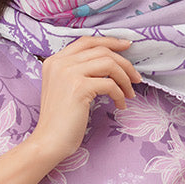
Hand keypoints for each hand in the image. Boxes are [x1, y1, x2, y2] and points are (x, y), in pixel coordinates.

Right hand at [31, 34, 141, 160]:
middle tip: (136, 77)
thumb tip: (109, 65)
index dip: (109, 41)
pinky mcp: (79, 87)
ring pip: (109, 63)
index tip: (126, 46)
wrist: (48, 142)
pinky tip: (120, 105)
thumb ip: (77, 73)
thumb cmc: (59, 122)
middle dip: (124, 62)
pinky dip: (120, 95)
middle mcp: (60, 63)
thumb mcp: (64, 89)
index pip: (86, 41)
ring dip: (125, 78)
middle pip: (101, 50)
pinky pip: (109, 84)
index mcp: (55, 61)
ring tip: (130, 93)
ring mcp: (68, 73)